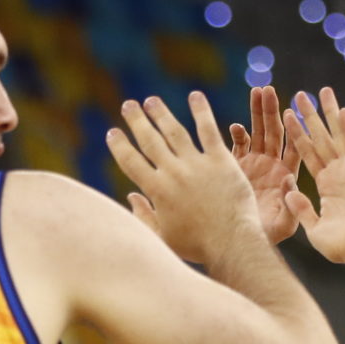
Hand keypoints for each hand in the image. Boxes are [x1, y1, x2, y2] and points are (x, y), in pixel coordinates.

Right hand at [107, 92, 262, 268]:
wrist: (232, 244)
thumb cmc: (198, 246)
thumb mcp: (163, 237)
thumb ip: (144, 216)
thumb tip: (131, 197)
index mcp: (157, 191)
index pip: (130, 161)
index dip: (119, 145)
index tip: (112, 132)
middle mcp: (173, 173)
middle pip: (149, 140)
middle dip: (136, 121)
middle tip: (129, 105)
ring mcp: (197, 165)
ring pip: (175, 132)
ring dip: (161, 114)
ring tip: (152, 100)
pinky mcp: (221, 161)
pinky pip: (208, 131)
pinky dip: (201, 112)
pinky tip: (195, 96)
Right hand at [230, 84, 300, 244]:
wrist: (239, 244)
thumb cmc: (264, 238)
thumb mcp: (283, 226)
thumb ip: (291, 205)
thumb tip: (290, 180)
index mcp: (287, 175)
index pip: (294, 146)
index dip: (293, 128)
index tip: (292, 110)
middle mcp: (272, 166)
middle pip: (275, 132)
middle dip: (271, 111)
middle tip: (268, 90)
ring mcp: (255, 164)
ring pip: (258, 132)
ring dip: (256, 112)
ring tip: (256, 91)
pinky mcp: (237, 165)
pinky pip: (239, 144)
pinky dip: (237, 134)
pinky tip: (235, 127)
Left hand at [284, 87, 344, 265]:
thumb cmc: (340, 247)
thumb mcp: (312, 227)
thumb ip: (301, 208)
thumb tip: (289, 190)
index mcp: (323, 185)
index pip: (306, 153)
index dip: (297, 134)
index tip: (285, 114)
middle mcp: (336, 174)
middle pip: (320, 138)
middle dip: (310, 116)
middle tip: (299, 93)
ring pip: (338, 136)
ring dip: (330, 115)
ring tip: (322, 91)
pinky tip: (343, 112)